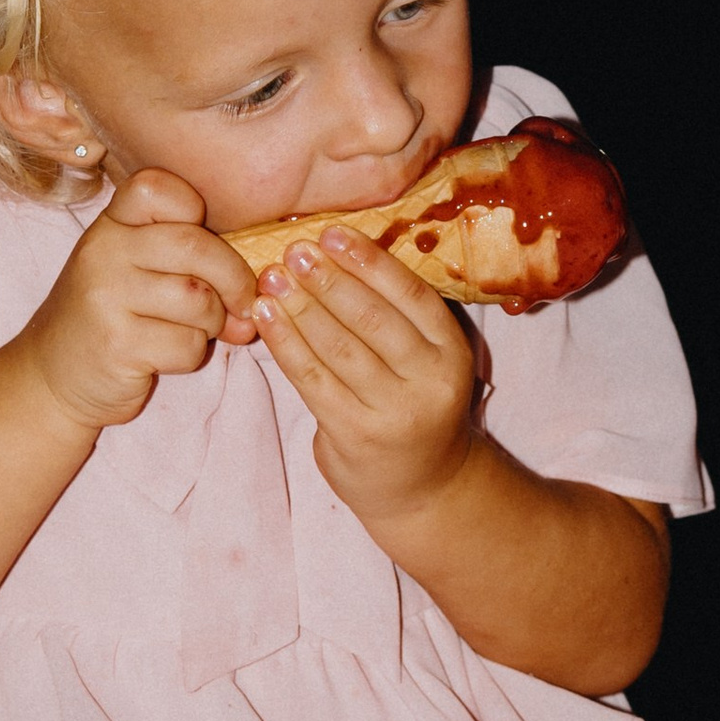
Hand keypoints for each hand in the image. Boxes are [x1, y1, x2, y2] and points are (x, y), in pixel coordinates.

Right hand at [17, 167, 259, 432]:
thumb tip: (263, 285)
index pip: (161, 187)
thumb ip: (188, 259)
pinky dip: (191, 355)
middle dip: (234, 279)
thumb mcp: (133, 269)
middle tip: (241, 302)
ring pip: (199, 299)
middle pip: (196, 246)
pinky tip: (167, 355)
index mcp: (111, 225)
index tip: (204, 239)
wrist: (51, 376)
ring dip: (213, 323)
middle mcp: (103, 252)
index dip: (195, 211)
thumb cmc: (110, 316)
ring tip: (195, 330)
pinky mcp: (117, 344)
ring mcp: (106, 297)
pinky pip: (188, 345)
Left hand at [252, 221, 477, 526]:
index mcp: (453, 352)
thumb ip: (395, 316)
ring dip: (300, 306)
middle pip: (372, 319)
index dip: (368, 261)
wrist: (423, 487)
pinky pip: (312, 379)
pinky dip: (285, 343)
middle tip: (294, 250)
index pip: (410, 295)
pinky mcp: (355, 434)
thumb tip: (335, 252)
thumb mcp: (426, 360)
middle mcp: (432, 382)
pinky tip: (266, 317)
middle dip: (327, 279)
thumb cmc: (414, 406)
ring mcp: (395, 412)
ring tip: (272, 277)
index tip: (331, 233)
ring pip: (339, 347)